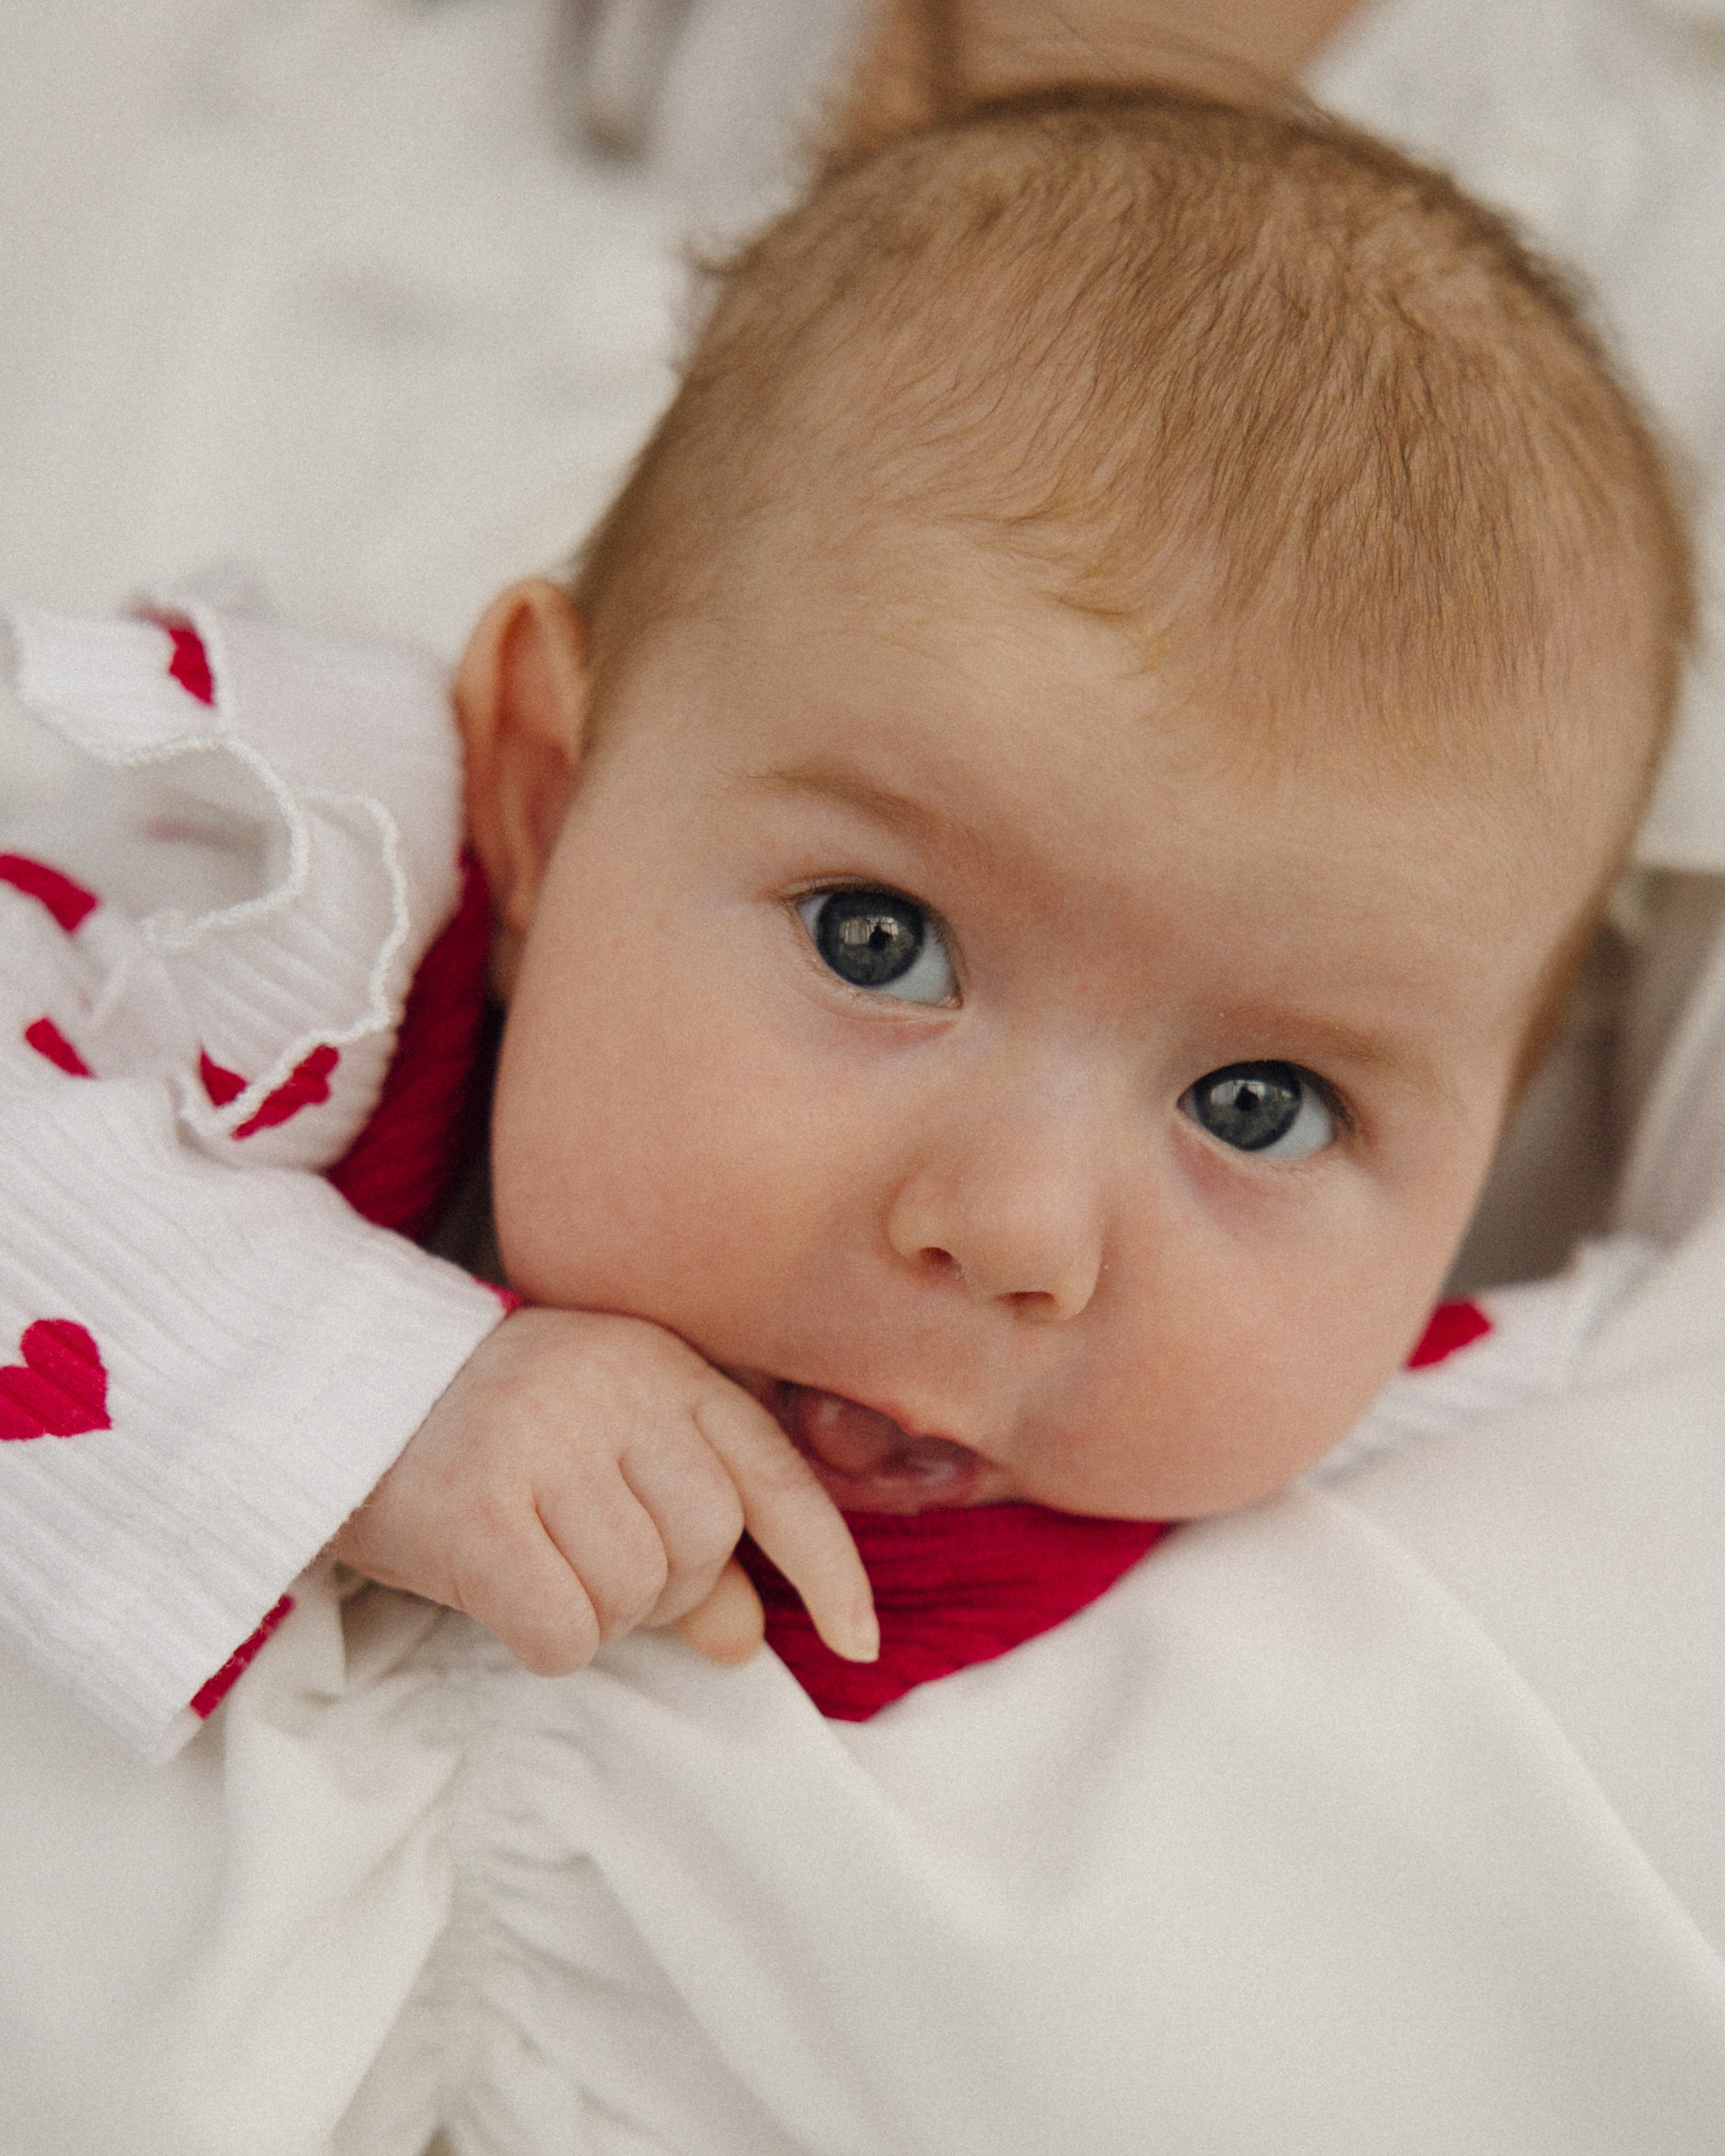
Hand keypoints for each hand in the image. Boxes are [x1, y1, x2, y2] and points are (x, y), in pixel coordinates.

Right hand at [330, 1306, 876, 1675]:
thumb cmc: (491, 1438)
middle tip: (587, 1556)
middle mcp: (613, 1391)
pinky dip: (545, 1638)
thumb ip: (687, 1543)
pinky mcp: (478, 1510)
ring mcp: (544, 1442)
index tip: (858, 1638)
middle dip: (662, 1585)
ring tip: (537, 1557)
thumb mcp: (603, 1462)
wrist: (339, 1402)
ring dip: (595, 1609)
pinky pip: (565, 1631)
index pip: (774, 1474)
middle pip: (705, 1547)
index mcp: (662, 1368)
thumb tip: (750, 1639)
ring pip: (636, 1596)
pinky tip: (503, 1590)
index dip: (828, 1563)